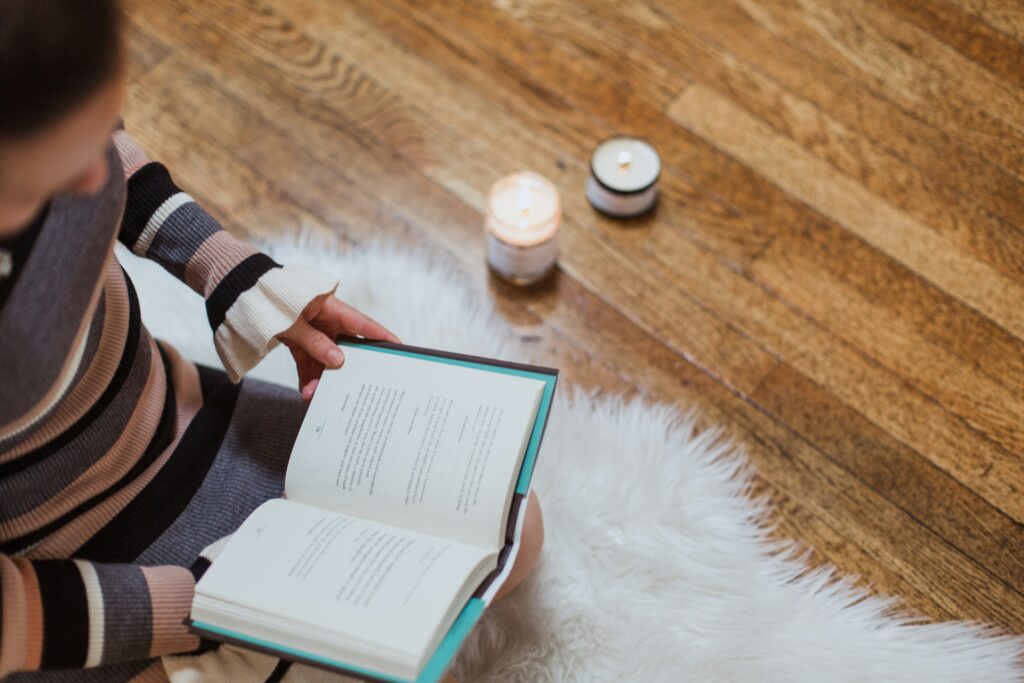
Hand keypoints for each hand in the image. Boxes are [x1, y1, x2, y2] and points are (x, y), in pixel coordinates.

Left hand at [277, 293, 399, 400]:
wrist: (242, 294)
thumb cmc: (270, 299)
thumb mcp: (293, 322)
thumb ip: (315, 342)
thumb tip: (338, 360)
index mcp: (330, 307)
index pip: (362, 324)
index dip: (381, 336)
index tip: (398, 348)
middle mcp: (325, 320)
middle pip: (345, 346)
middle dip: (346, 368)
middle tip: (355, 386)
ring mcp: (312, 331)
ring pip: (324, 358)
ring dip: (321, 378)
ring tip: (316, 396)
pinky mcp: (297, 340)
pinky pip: (307, 361)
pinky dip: (306, 376)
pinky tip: (306, 392)